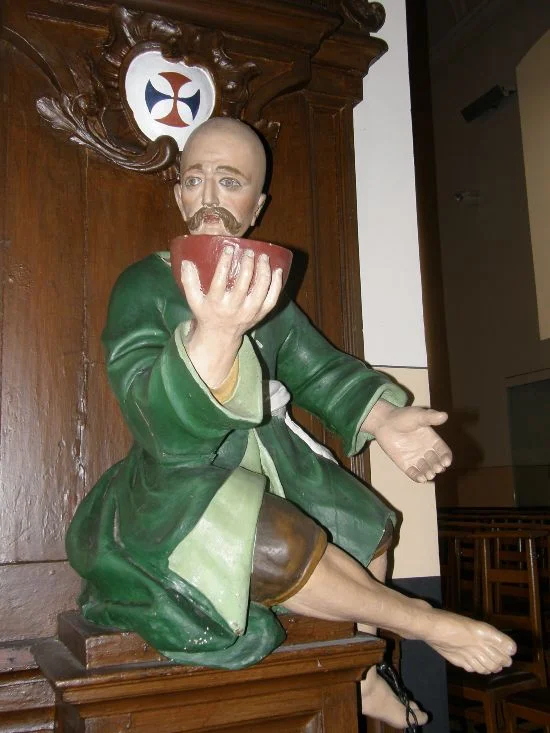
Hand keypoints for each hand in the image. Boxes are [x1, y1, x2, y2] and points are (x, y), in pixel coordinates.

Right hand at [181, 245, 282, 387]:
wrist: (220, 336)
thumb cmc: (206, 313)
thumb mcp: (193, 300)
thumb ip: (189, 281)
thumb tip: (187, 261)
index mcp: (216, 303)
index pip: (221, 280)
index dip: (225, 263)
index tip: (229, 249)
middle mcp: (234, 308)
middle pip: (244, 284)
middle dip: (248, 265)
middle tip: (249, 252)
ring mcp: (250, 312)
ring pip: (261, 289)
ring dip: (263, 271)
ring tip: (263, 257)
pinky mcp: (261, 314)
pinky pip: (273, 299)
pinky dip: (276, 284)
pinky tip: (277, 270)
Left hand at [362, 400, 451, 481]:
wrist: (384, 423)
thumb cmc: (402, 417)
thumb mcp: (418, 416)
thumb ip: (430, 417)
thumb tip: (444, 415)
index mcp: (432, 440)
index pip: (443, 451)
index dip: (446, 457)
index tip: (446, 461)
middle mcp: (426, 451)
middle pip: (436, 462)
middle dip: (438, 466)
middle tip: (437, 468)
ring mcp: (416, 458)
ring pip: (426, 469)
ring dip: (429, 473)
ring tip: (429, 475)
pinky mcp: (405, 464)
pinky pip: (414, 474)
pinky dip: (418, 477)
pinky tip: (420, 479)